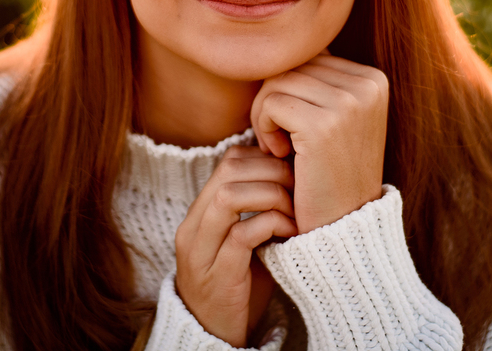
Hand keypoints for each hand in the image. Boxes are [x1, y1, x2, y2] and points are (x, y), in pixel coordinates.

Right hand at [174, 145, 297, 346]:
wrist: (215, 337)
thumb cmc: (238, 285)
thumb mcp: (242, 241)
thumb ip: (255, 210)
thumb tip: (293, 173)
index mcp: (199, 215)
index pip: (227, 162)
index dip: (264, 158)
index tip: (291, 171)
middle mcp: (193, 229)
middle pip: (227, 171)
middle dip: (271, 171)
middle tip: (298, 185)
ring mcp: (201, 253)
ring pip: (229, 197)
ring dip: (271, 195)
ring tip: (294, 209)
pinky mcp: (218, 276)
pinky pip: (242, 235)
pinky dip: (271, 225)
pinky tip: (291, 232)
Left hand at [250, 51, 387, 232]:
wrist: (340, 228)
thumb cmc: (327, 173)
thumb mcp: (333, 120)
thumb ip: (318, 82)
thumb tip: (286, 44)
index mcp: (374, 79)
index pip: (308, 57)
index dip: (289, 90)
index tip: (294, 129)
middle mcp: (368, 85)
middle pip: (291, 65)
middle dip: (273, 101)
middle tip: (280, 141)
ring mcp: (349, 103)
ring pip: (277, 81)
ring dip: (264, 116)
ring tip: (279, 148)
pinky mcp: (324, 124)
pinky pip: (270, 102)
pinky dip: (263, 128)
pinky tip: (278, 154)